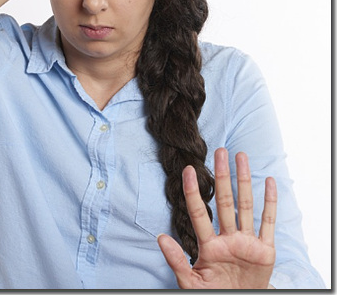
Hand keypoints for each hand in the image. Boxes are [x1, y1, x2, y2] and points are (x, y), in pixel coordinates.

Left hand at [158, 148, 276, 288]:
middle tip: (220, 151)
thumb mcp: (191, 282)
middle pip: (224, 200)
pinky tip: (270, 182)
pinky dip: (270, 203)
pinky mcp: (265, 250)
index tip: (188, 169)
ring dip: (244, 180)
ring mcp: (247, 242)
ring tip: (241, 156)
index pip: (198, 212)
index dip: (193, 191)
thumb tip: (160, 237)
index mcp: (209, 246)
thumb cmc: (214, 294)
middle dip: (221, 175)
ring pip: (245, 205)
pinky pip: (268, 222)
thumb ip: (176, 261)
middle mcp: (228, 238)